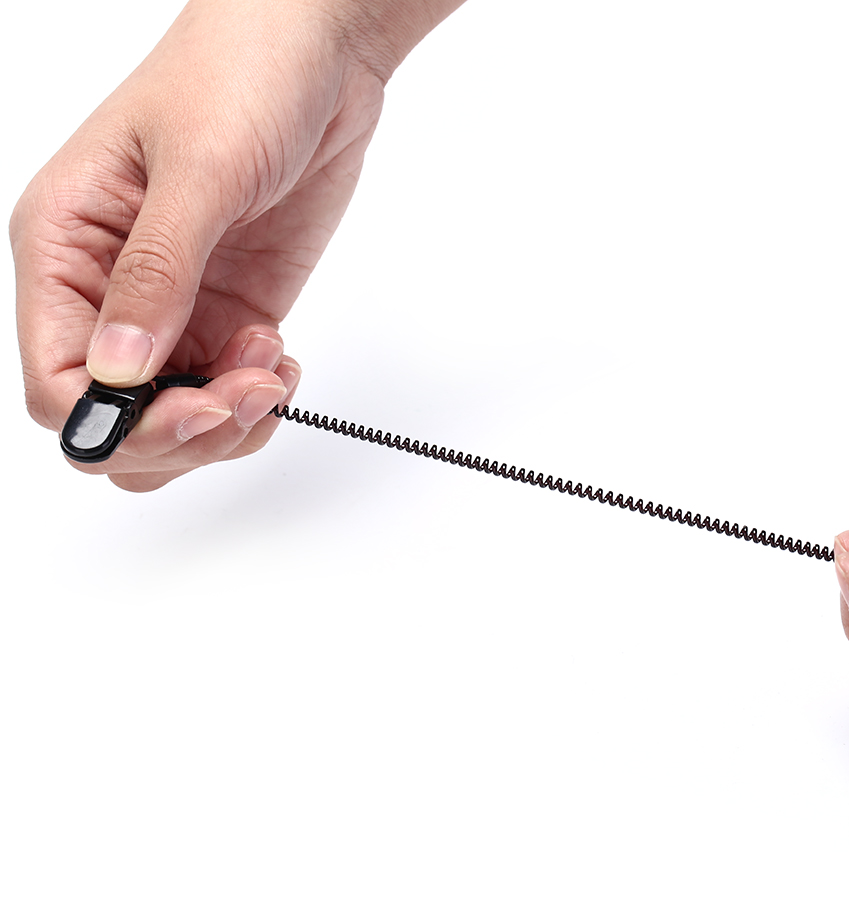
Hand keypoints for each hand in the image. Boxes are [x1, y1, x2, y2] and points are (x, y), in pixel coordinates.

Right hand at [11, 0, 461, 491]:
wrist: (318, 53)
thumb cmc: (240, 72)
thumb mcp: (196, 171)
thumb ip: (156, 275)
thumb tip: (116, 370)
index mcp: (64, 247)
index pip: (56, 383)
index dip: (117, 421)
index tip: (196, 409)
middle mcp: (108, 290)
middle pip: (114, 421)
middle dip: (181, 432)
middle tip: (246, 394)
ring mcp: (173, 309)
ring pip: (172, 421)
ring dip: (227, 422)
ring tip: (271, 367)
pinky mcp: (227, 315)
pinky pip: (225, 393)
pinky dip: (256, 400)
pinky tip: (282, 362)